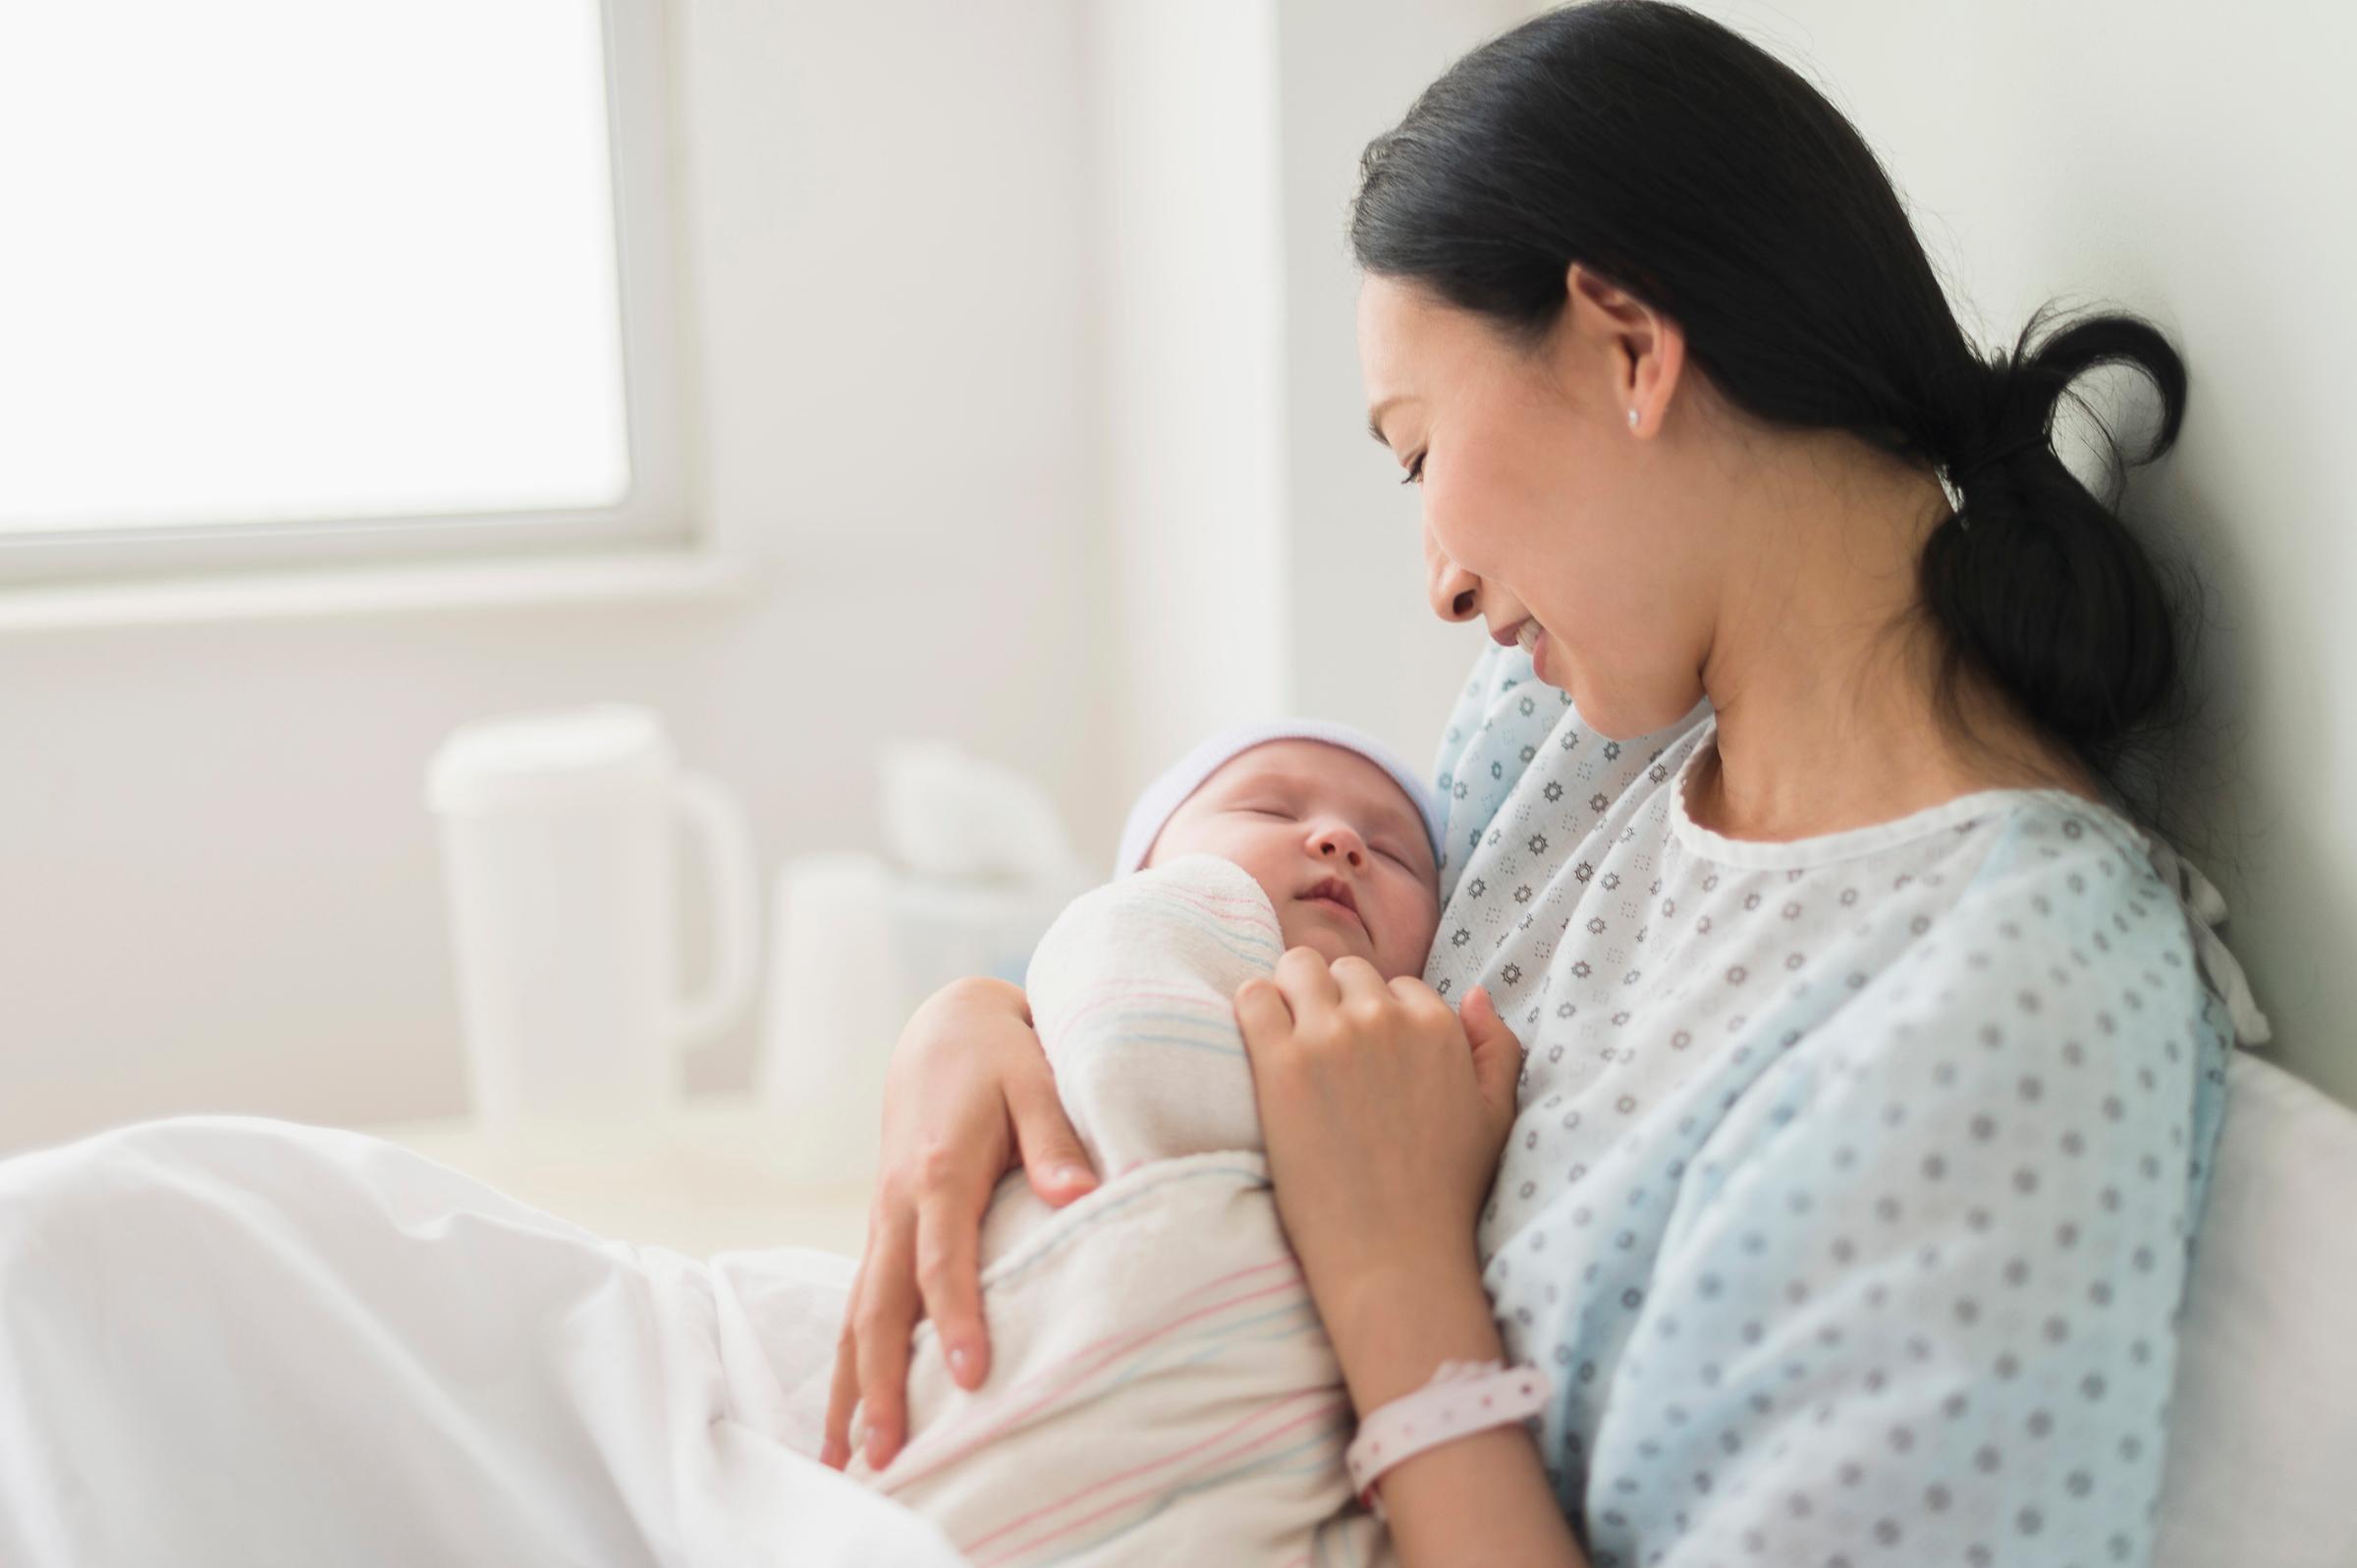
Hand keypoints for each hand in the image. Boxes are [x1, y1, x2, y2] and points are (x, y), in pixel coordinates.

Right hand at [820, 977, 1098, 1472]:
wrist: (944, 1027)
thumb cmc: (1000, 1056)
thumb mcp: (1035, 1079)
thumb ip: (1056, 1139)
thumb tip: (1082, 1195)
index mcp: (938, 1169)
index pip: (941, 1257)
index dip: (953, 1316)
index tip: (969, 1375)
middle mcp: (898, 1202)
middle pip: (878, 1304)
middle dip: (878, 1381)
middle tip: (885, 1451)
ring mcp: (883, 1219)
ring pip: (857, 1313)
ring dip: (850, 1385)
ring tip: (847, 1458)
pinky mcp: (884, 1229)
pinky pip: (861, 1302)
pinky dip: (850, 1359)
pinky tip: (853, 1410)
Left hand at [1233, 952, 1522, 1353]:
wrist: (1391, 1253)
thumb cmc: (1445, 1192)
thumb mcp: (1496, 1115)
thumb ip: (1496, 1047)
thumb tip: (1473, 993)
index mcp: (1436, 1026)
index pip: (1394, 985)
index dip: (1377, 1018)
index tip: (1365, 1058)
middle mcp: (1384, 1018)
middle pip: (1344, 971)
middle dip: (1334, 1000)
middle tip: (1322, 1051)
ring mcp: (1329, 1037)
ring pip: (1296, 968)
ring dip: (1291, 995)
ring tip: (1288, 1042)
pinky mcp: (1279, 1062)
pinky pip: (1253, 997)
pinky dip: (1253, 1010)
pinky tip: (1260, 1047)